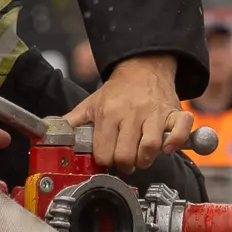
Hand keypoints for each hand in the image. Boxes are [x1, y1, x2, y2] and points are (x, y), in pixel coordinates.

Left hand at [68, 52, 187, 170]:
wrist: (143, 67)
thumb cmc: (117, 91)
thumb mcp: (91, 103)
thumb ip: (72, 122)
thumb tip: (50, 133)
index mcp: (109, 113)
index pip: (104, 153)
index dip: (106, 160)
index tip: (109, 157)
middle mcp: (131, 113)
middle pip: (126, 155)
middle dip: (125, 164)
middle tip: (126, 159)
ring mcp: (155, 113)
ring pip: (150, 148)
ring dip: (146, 159)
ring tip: (142, 155)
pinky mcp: (174, 112)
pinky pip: (181, 130)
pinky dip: (176, 142)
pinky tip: (168, 147)